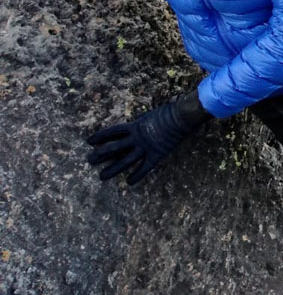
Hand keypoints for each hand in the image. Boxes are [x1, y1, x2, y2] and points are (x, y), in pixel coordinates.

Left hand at [86, 90, 208, 184]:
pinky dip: (137, 175)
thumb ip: (140, 122)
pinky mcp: (156, 154)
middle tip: (89, 160)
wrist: (182, 116)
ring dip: (113, 169)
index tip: (89, 141)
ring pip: (126, 161)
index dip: (100, 136)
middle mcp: (137, 138)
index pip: (113, 132)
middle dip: (101, 154)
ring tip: (102, 176)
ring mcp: (146, 147)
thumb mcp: (149, 115)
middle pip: (114, 148)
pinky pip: (144, 168)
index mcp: (135, 126)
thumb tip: (134, 126)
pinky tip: (129, 182)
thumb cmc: (169, 111)